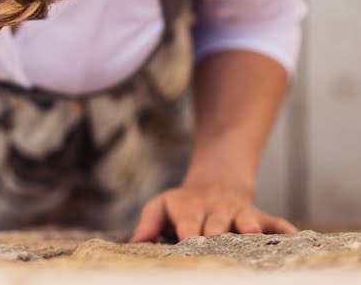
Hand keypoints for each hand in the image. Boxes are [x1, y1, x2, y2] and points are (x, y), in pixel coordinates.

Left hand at [130, 178, 297, 242]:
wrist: (216, 182)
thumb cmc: (183, 204)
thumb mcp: (160, 206)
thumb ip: (148, 224)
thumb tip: (134, 243)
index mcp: (189, 209)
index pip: (187, 223)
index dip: (188, 233)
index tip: (187, 242)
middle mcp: (215, 211)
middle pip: (216, 223)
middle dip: (217, 234)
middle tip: (216, 245)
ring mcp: (239, 213)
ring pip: (245, 218)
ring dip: (248, 225)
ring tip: (250, 233)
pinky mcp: (260, 216)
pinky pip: (274, 221)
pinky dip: (283, 228)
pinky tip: (293, 236)